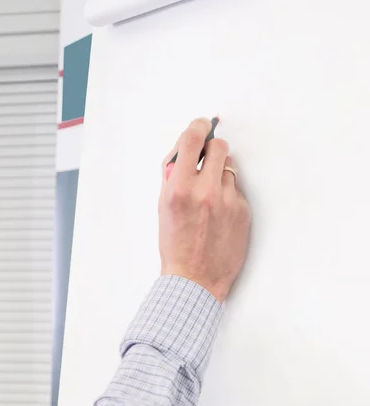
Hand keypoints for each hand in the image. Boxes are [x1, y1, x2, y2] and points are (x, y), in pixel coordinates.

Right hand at [159, 117, 250, 302]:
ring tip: (211, 198)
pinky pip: (237, 191)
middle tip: (207, 161)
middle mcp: (205, 192)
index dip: (197, 128)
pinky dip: (229, 196)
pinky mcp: (243, 212)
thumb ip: (173, 178)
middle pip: (219, 147)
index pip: (191, 140)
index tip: (201, 125)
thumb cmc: (175, 247)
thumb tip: (183, 155)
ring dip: (220, 176)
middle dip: (212, 150)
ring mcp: (228, 202)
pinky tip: (220, 215)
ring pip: (230, 169)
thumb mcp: (163, 208)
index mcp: (179, 189)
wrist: (195, 280)